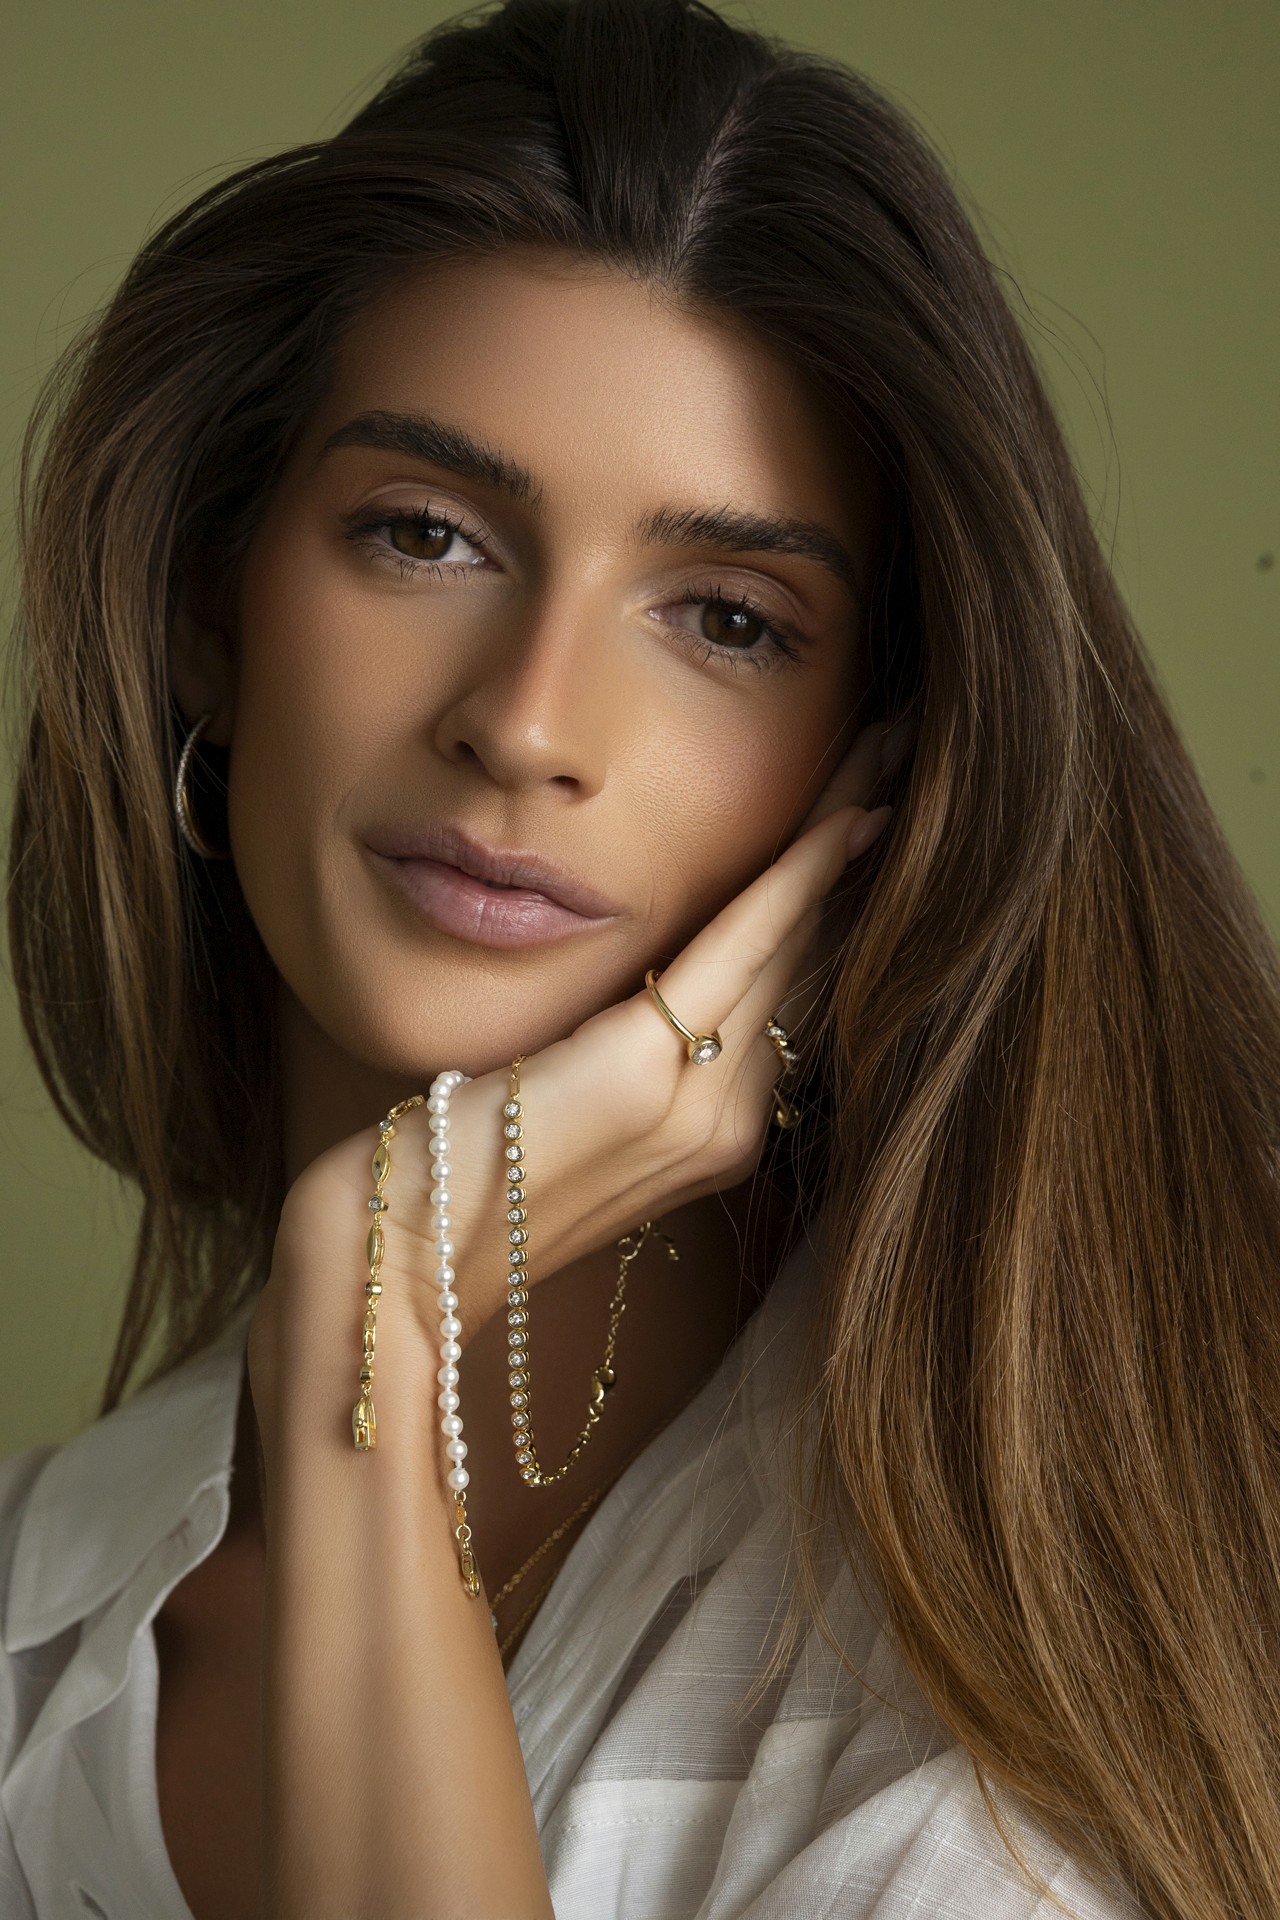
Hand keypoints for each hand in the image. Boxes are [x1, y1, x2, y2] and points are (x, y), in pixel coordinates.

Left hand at [258, 719, 893, 1439]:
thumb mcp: (566, 1101)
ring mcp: (700, 1112)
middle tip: (910, 746)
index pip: (798, 989)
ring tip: (894, 749)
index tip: (880, 805)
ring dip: (850, 836)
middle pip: (820, 957)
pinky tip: (850, 818)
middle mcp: (731, 1125)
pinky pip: (744, 953)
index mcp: (716, 1130)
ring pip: (800, 943)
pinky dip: (801, 878)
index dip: (843, 894)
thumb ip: (630, 1048)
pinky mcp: (648, 1080)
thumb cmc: (462, 1173)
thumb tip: (652, 977)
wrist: (401, 1259)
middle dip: (866, 847)